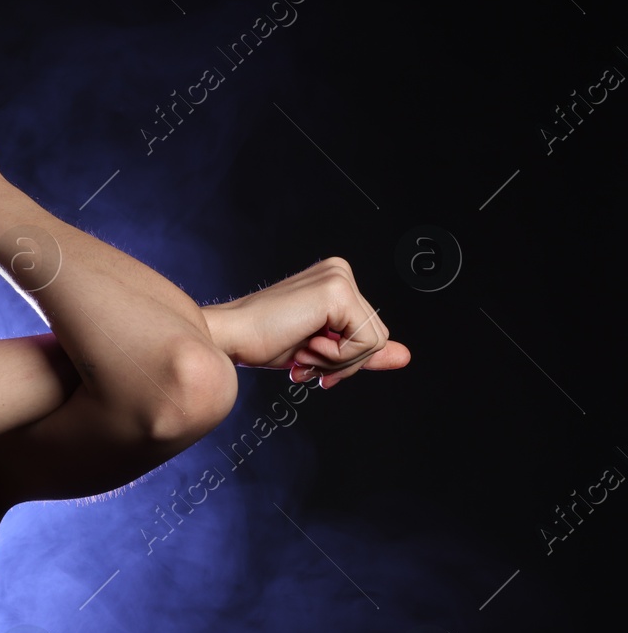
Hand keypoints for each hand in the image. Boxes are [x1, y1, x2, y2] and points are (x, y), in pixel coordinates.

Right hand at [204, 257, 409, 387]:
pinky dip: (336, 357)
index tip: (308, 361)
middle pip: (377, 335)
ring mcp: (339, 278)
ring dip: (336, 361)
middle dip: (342, 361)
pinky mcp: (337, 292)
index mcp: (334, 279)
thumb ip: (360, 352)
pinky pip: (365, 342)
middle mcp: (340, 271)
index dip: (345, 359)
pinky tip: (305, 346)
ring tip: (300, 351)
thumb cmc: (260, 341)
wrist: (228, 337)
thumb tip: (405, 357)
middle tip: (302, 358)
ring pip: (374, 341)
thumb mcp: (320, 349)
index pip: (369, 331)